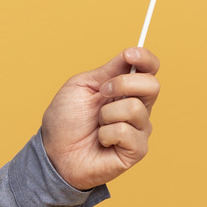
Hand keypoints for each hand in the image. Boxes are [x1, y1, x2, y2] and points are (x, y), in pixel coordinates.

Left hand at [40, 47, 161, 190]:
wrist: (54, 152)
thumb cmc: (65, 120)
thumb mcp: (82, 86)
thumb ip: (108, 70)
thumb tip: (130, 54)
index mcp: (125, 89)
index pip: (149, 69)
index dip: (145, 58)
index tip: (129, 54)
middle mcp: (137, 107)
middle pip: (152, 85)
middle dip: (122, 84)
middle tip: (102, 93)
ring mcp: (139, 129)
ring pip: (135, 108)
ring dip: (106, 114)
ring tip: (97, 125)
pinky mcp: (137, 150)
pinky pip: (126, 132)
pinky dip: (106, 135)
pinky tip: (101, 142)